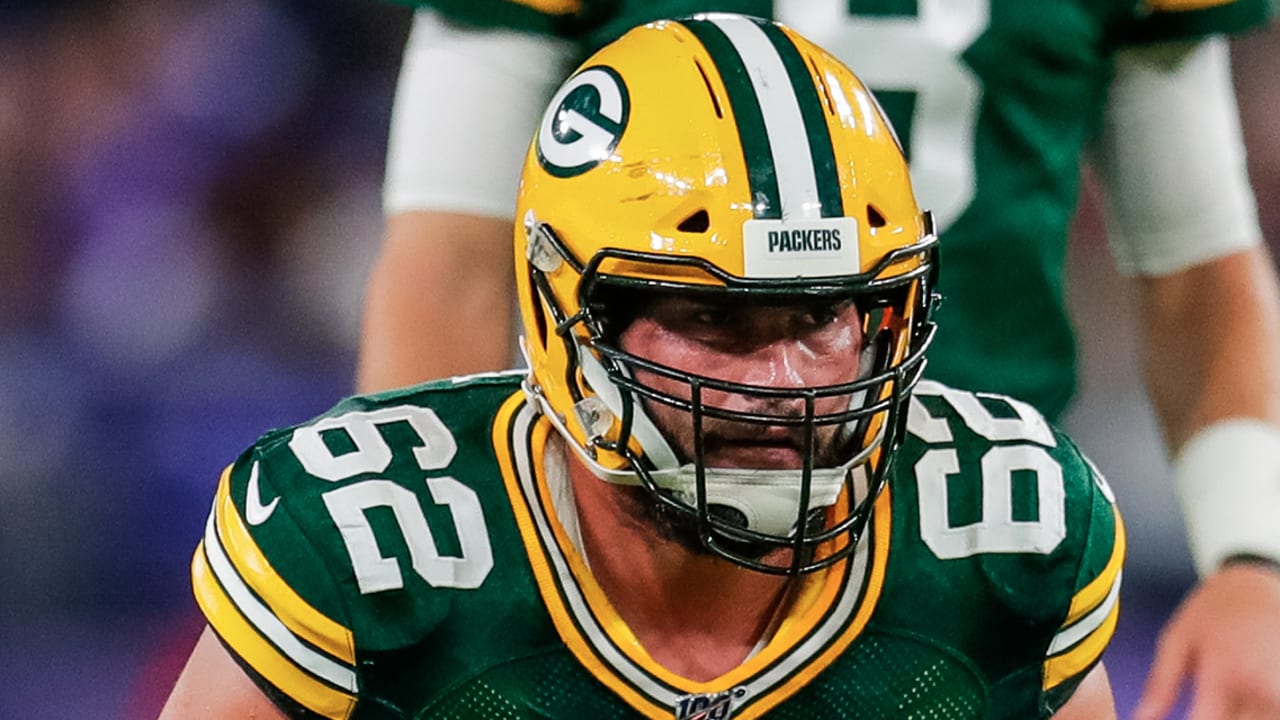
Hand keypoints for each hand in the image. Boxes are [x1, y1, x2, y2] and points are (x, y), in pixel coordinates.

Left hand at [1136, 562, 1279, 719]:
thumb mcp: (1177, 639)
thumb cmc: (1211, 609)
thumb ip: (1161, 683)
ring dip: (1236, 715)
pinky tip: (1239, 697)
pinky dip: (1254, 711)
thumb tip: (1141, 716)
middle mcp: (1261, 687)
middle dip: (1215, 718)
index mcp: (1225, 674)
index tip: (1184, 717)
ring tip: (1222, 695)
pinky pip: (1271, 714)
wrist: (1256, 585)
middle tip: (1203, 701)